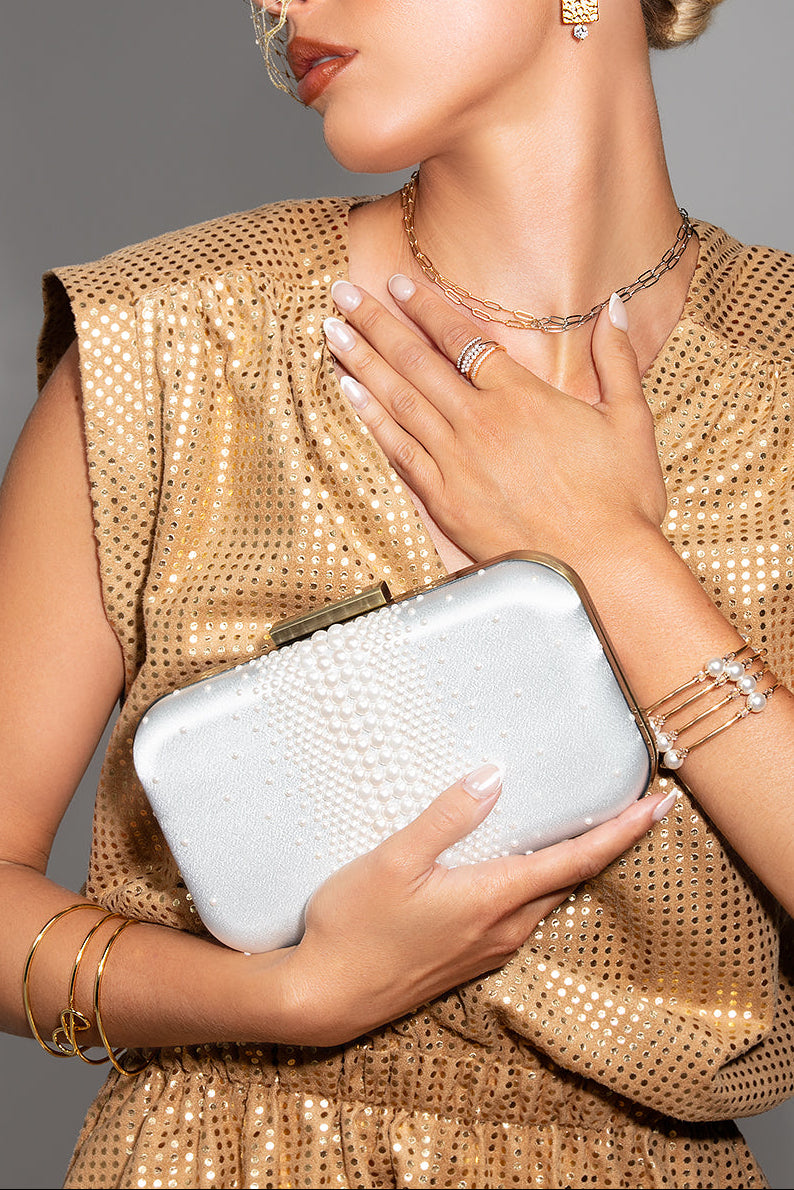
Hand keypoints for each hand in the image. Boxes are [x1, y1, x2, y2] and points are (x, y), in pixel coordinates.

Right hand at [278, 767, 675, 1045]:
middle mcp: (503, 929)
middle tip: (630, 805)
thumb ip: (446, 818)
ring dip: (572, 865)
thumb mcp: (393, 860)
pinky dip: (540, 885)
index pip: (575, 861)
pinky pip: (522, 914)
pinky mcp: (470, 958)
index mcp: (492, 900)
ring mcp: (488, 948)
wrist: (325, 998)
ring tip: (586, 828)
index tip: (658, 806)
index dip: (621, 832)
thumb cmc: (354, 927)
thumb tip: (493, 778)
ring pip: (546, 899)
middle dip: (607, 844)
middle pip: (570, 880)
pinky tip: (524, 867)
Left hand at [324, 276, 666, 568]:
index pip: (461, 339)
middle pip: (416, 361)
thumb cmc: (620, 502)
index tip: (398, 284)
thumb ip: (617, 360)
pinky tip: (350, 393)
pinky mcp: (444, 501)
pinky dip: (371, 417)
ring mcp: (456, 462)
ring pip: (398, 400)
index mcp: (522, 397)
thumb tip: (612, 309)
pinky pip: (398, 449)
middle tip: (344, 293)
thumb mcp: (630, 421)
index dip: (426, 308)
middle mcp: (480, 423)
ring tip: (333, 331)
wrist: (599, 571)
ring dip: (362, 361)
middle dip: (376, 322)